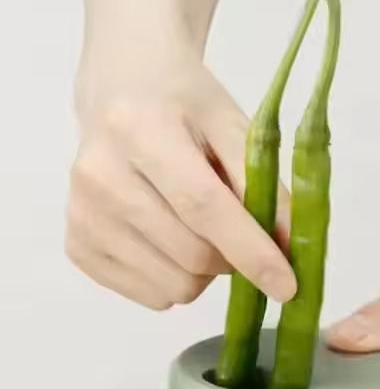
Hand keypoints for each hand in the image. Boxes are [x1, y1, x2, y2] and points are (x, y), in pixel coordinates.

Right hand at [67, 0, 294, 309]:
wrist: (122, 91)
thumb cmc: (185, 107)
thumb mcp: (234, 126)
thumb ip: (265, 185)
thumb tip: (292, 249)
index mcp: (141, 130)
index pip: (203, 207)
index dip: (251, 252)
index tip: (288, 286)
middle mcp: (100, 175)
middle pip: (192, 257)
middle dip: (232, 258)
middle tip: (236, 230)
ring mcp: (83, 215)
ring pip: (174, 286)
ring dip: (204, 273)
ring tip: (197, 229)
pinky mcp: (77, 246)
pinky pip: (152, 297)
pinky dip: (175, 280)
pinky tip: (168, 240)